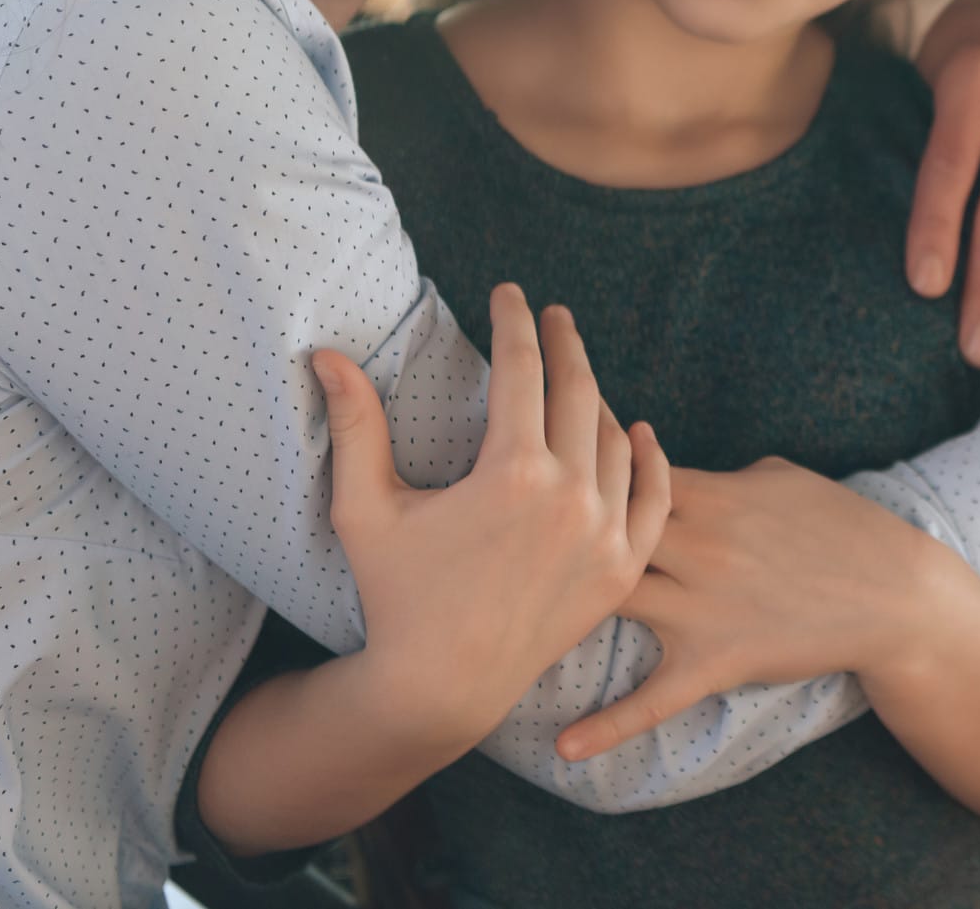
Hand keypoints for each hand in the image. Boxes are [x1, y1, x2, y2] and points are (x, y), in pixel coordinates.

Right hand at [316, 284, 669, 746]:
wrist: (441, 685)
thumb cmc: (395, 593)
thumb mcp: (365, 508)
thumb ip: (355, 425)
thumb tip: (325, 354)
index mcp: (511, 472)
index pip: (522, 369)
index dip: (514, 322)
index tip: (509, 294)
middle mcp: (570, 496)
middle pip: (578, 390)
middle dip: (564, 342)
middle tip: (553, 315)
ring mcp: (606, 533)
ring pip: (617, 438)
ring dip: (598, 398)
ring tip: (577, 376)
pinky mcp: (623, 567)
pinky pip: (654, 495)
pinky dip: (651, 458)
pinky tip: (639, 431)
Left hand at [554, 458, 946, 761]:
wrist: (894, 592)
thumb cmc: (840, 525)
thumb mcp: (782, 476)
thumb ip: (720, 472)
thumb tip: (674, 466)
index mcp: (716, 495)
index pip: (627, 470)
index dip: (585, 468)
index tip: (553, 465)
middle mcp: (701, 548)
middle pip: (601, 530)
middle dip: (558, 528)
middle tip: (517, 534)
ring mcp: (705, 608)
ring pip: (611, 599)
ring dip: (564, 602)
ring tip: (513, 611)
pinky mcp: (719, 661)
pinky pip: (655, 699)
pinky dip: (609, 725)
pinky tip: (563, 748)